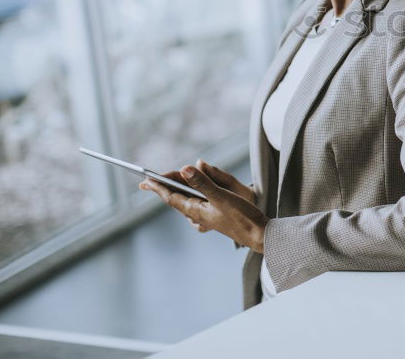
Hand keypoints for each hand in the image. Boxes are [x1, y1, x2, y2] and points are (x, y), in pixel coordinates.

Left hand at [140, 165, 266, 251]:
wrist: (259, 235)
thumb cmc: (242, 217)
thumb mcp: (222, 196)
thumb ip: (203, 182)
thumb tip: (184, 168)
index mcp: (196, 211)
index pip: (171, 197)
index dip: (157, 187)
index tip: (145, 180)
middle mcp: (198, 216)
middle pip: (176, 199)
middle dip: (164, 188)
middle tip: (149, 180)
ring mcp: (206, 218)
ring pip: (186, 203)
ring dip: (176, 192)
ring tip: (167, 185)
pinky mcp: (214, 218)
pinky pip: (196, 206)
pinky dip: (190, 197)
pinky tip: (193, 197)